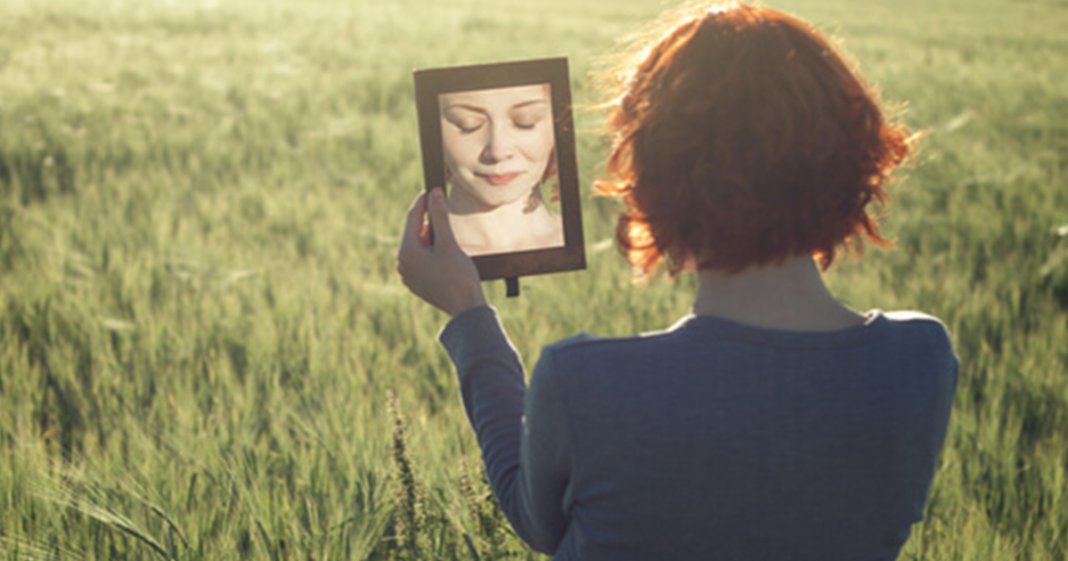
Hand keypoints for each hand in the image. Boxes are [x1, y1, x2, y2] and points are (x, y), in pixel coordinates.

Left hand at [397, 188, 486, 315]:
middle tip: (444, 209)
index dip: (423, 202)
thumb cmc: (458, 276)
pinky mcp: (417, 283)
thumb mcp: (449, 242)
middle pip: (415, 232)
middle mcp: (403, 263)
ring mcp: (409, 275)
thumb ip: (440, 216)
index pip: (412, 218)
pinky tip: (447, 253)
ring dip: (432, 237)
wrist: (465, 308)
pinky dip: (432, 251)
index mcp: (407, 252)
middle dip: (429, 221)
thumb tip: (434, 194)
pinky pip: (422, 260)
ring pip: (419, 246)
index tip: (432, 189)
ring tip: (449, 236)